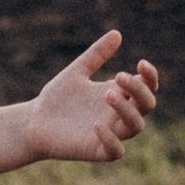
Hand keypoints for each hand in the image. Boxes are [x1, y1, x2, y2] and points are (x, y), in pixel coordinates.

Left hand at [23, 30, 158, 163]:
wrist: (34, 122)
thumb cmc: (58, 98)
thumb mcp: (77, 71)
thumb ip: (97, 54)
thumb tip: (117, 33)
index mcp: (119, 95)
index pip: (147, 87)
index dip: (150, 77)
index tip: (141, 63)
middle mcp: (119, 115)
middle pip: (146, 105)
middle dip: (139, 90)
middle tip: (118, 76)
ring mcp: (111, 134)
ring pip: (136, 127)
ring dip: (127, 111)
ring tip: (107, 94)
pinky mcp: (98, 151)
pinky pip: (116, 151)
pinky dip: (111, 139)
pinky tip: (95, 125)